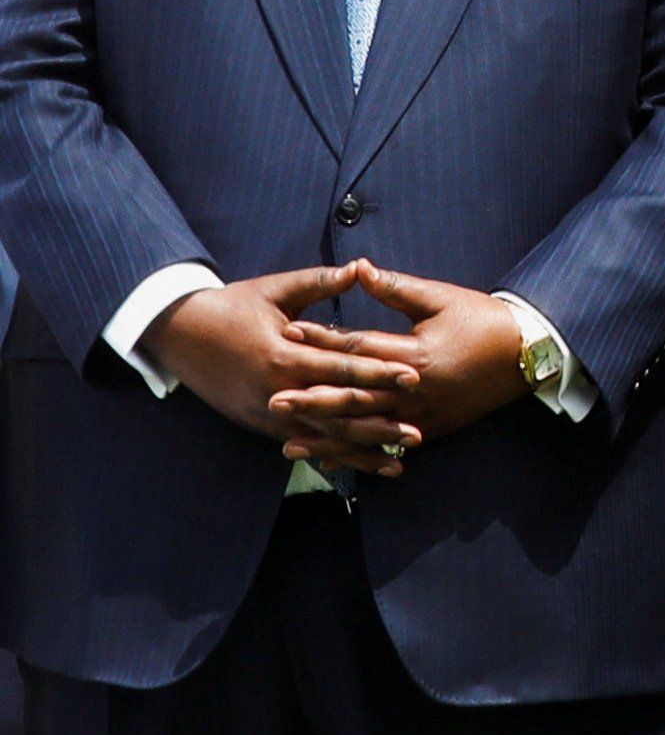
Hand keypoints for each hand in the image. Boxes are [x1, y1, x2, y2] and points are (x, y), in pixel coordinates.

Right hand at [141, 261, 416, 475]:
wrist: (178, 334)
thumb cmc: (232, 306)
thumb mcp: (274, 290)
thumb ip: (319, 283)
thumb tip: (361, 267)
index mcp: (282, 355)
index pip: (340, 368)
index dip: (379, 373)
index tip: (415, 378)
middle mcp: (276, 390)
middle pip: (335, 412)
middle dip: (377, 425)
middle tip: (416, 434)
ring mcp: (265, 413)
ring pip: (321, 437)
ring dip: (359, 451)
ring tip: (397, 463)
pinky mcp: (260, 424)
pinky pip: (302, 443)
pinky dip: (331, 456)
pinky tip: (358, 467)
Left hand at [277, 266, 530, 451]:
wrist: (527, 354)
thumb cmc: (482, 320)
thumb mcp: (440, 298)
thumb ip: (395, 288)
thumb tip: (357, 268)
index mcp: (417, 353)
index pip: (359, 347)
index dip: (322, 339)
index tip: (287, 332)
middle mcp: (416, 389)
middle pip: (355, 396)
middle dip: (312, 399)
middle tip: (274, 399)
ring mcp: (424, 414)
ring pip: (367, 428)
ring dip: (327, 435)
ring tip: (289, 440)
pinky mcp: (430, 428)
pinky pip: (387, 442)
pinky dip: (357, 451)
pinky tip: (330, 457)